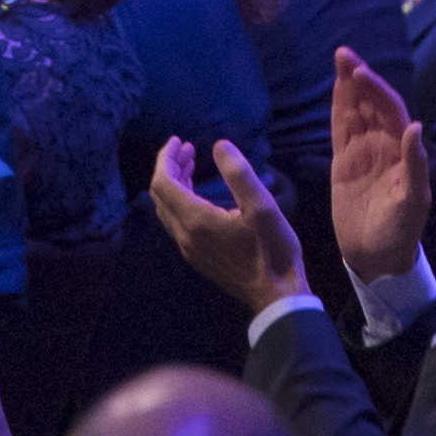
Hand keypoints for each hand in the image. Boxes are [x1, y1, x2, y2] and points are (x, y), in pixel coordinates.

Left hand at [147, 135, 305, 309]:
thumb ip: (238, 173)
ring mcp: (189, 249)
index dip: (166, 158)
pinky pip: (176, 222)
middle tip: (188, 147)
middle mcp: (185, 236)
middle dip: (169, 167)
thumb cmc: (272, 249)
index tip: (179, 140)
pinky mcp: (197, 256)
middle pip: (161, 195)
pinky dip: (180, 200)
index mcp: (196, 221)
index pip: (163, 183)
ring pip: (167, 209)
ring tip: (192, 163)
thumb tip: (219, 145)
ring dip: (174, 183)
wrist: (275, 295)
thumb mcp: (262, 206)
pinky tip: (199, 193)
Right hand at [328, 45, 431, 282]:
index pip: (389, 110)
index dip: (376, 90)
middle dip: (359, 78)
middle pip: (371, 103)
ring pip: (355, 112)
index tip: (360, 71)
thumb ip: (416, 165)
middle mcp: (383, 145)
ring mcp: (363, 153)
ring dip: (348, 87)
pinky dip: (338, 109)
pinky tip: (336, 91)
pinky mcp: (344, 164)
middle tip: (343, 53)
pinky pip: (340, 130)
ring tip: (340, 60)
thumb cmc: (402, 232)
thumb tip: (416, 127)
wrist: (377, 258)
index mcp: (402, 150)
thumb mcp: (413, 202)